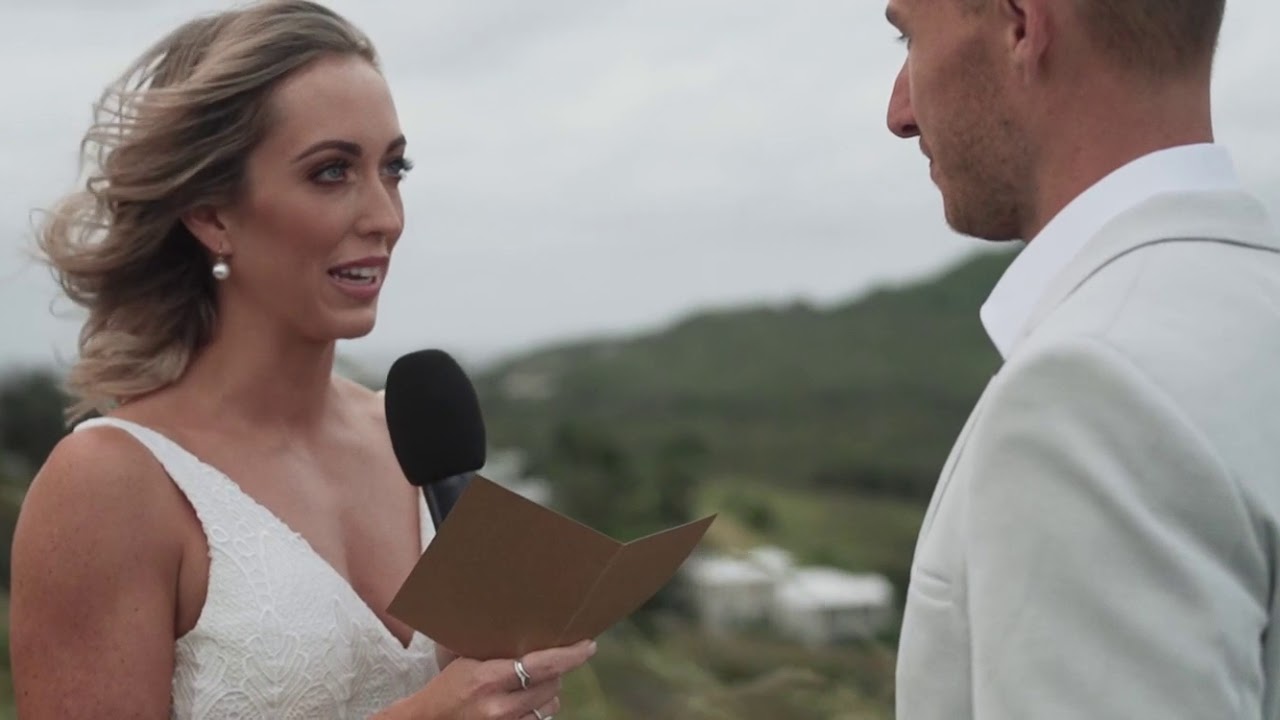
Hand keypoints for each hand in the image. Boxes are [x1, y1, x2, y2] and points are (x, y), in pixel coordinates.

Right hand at [414, 639, 596, 719]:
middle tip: (549, 662)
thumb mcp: (469, 660)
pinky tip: (524, 702)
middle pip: (552, 684)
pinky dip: (538, 709)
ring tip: (530, 684)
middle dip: (556, 671)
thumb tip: (534, 628)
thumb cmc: (448, 686)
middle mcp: (500, 706)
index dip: (570, 655)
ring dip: (548, 692)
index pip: (542, 665)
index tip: (589, 645)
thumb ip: (499, 650)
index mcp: (489, 678)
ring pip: (550, 704)